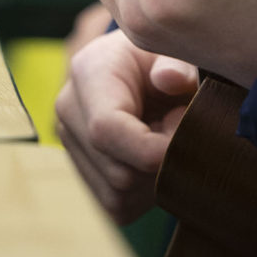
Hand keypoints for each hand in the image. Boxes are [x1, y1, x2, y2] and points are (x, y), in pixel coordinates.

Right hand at [54, 27, 198, 223]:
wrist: (148, 67)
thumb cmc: (167, 58)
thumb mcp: (178, 50)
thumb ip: (179, 65)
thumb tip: (170, 79)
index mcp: (88, 73)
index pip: (106, 130)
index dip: (152, 146)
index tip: (187, 131)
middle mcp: (69, 112)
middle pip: (116, 171)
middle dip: (161, 161)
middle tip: (183, 130)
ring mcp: (71, 146)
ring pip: (117, 196)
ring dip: (155, 179)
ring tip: (168, 141)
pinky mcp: (83, 173)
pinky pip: (117, 206)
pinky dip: (146, 193)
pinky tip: (158, 160)